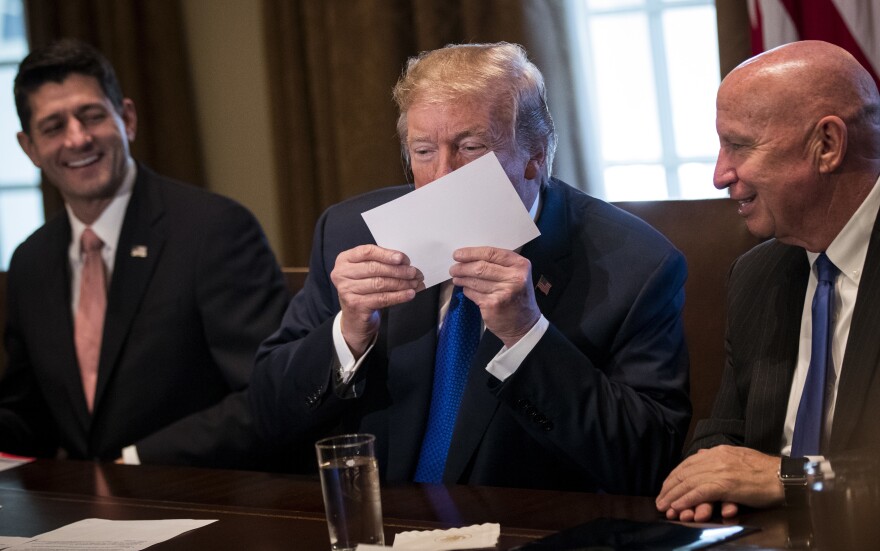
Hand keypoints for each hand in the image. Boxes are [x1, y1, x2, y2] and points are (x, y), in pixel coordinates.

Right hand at [331, 244, 423, 356]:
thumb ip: (382, 263)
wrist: (355, 317)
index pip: (367, 252)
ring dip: (401, 283)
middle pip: (374, 268)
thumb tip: (406, 263)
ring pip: (380, 283)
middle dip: (398, 270)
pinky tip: (409, 294)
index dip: (386, 254)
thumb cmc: (363, 290)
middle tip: (413, 272)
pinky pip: (382, 298)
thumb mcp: (367, 272)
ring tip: (414, 283)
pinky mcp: (355, 305)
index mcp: (345, 259)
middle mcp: (342, 273)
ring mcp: (346, 290)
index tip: (402, 258)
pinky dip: (398, 296)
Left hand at [450, 247, 540, 347]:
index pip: (491, 253)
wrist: (524, 324)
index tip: (458, 254)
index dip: (471, 253)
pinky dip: (467, 290)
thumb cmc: (517, 295)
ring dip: (461, 279)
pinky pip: (472, 293)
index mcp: (520, 265)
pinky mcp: (493, 305)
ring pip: (474, 280)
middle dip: (462, 267)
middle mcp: (514, 278)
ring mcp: (503, 292)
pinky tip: (467, 289)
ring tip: (457, 278)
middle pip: (480, 267)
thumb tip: (468, 257)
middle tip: (453, 269)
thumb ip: (499, 264)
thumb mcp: (516, 274)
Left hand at [655, 446, 783, 521]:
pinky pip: (699, 492)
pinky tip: (678, 507)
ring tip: (665, 506)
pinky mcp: (726, 484)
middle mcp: (715, 458)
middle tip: (660, 500)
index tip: (666, 487)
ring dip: (674, 496)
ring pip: (688, 483)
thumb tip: (702, 457)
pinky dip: (686, 500)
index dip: (675, 477)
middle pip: (684, 473)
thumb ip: (719, 458)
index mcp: (717, 452)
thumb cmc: (765, 471)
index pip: (688, 463)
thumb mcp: (737, 457)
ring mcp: (720, 470)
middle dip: (669, 487)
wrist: (784, 476)